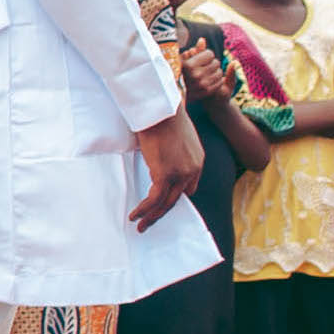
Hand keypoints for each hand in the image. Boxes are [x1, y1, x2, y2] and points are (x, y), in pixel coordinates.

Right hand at [125, 111, 200, 229]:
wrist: (160, 109)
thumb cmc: (162, 115)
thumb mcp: (174, 135)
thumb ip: (171, 150)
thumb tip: (157, 155)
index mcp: (198, 160)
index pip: (189, 187)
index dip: (175, 196)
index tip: (162, 202)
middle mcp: (193, 169)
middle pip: (178, 198)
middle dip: (163, 212)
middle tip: (150, 221)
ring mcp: (180, 173)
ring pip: (166, 203)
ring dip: (152, 215)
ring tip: (140, 224)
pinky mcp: (165, 175)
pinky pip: (155, 199)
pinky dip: (145, 209)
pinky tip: (135, 214)